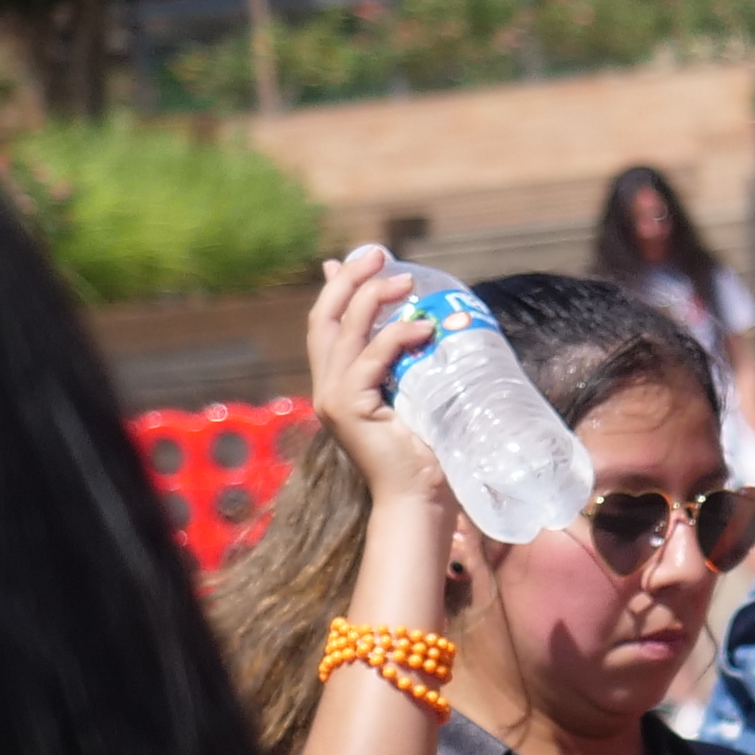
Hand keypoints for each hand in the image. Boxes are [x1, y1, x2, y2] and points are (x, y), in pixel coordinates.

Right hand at [300, 247, 456, 527]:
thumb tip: (429, 321)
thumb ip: (414, 361)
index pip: (328, 321)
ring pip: (343, 330)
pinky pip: (369, 359)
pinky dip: (395, 337)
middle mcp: (327, 386)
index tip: (370, 256)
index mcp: (339, 382)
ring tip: (405, 280)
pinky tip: (422, 326)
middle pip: (325, 317)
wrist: (423, 500)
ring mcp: (334, 397)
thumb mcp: (420, 393)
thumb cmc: (430, 452)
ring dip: (372, 297)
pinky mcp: (349, 409)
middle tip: (381, 253)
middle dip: (350, 278)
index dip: (343, 285)